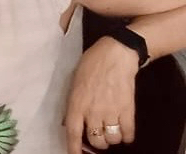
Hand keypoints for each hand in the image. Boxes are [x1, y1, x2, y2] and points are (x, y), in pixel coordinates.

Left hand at [63, 36, 137, 151]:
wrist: (115, 55)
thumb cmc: (91, 65)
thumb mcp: (74, 82)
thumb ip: (73, 102)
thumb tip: (70, 120)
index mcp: (76, 102)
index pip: (72, 131)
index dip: (73, 147)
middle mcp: (93, 110)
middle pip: (95, 139)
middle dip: (97, 142)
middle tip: (98, 136)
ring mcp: (111, 111)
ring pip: (111, 139)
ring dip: (111, 139)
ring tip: (111, 131)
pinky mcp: (128, 110)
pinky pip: (128, 133)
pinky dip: (126, 136)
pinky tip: (124, 132)